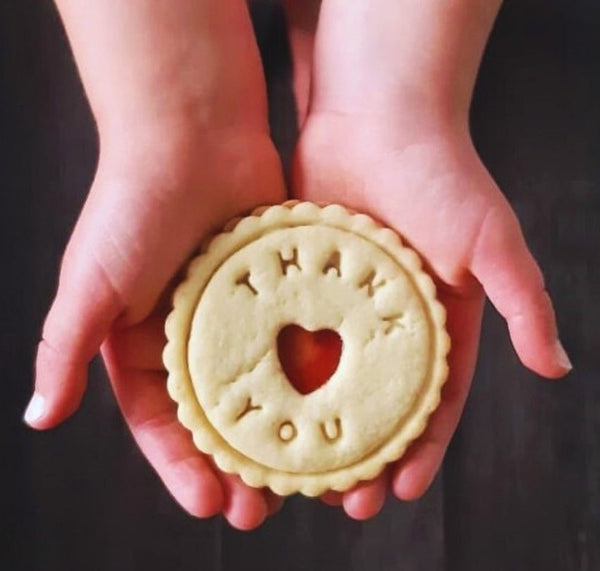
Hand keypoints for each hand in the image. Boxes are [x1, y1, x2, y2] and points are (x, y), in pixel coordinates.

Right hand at [25, 122, 285, 528]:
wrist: (194, 132)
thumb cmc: (134, 203)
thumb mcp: (91, 282)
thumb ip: (65, 348)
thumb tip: (38, 416)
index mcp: (145, 343)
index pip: (161, 425)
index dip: (182, 469)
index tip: (210, 506)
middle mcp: (195, 336)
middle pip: (219, 417)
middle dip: (236, 467)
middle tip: (261, 511)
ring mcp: (243, 316)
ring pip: (268, 390)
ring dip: (285, 434)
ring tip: (308, 479)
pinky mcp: (281, 292)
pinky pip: (302, 343)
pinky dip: (316, 379)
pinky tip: (340, 410)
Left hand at [291, 109, 570, 518]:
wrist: (376, 113)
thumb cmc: (441, 171)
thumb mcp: (492, 241)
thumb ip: (525, 303)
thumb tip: (557, 366)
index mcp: (436, 319)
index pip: (430, 402)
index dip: (418, 451)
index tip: (399, 493)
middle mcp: (386, 318)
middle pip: (371, 401)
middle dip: (361, 453)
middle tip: (342, 502)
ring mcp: (339, 301)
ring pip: (323, 377)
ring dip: (312, 423)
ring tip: (293, 471)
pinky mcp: (300, 278)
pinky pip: (285, 332)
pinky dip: (275, 370)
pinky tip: (258, 405)